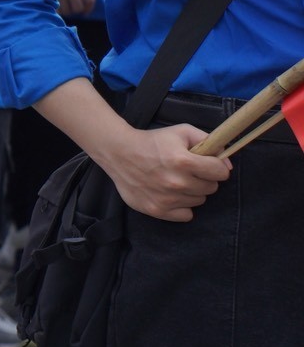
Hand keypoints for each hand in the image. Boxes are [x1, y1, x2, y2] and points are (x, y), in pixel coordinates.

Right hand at [95, 122, 231, 221]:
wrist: (118, 152)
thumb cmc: (153, 141)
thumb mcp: (181, 132)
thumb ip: (209, 142)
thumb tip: (227, 165)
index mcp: (184, 161)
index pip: (220, 173)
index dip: (215, 166)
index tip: (207, 164)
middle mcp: (177, 182)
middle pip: (211, 188)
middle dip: (204, 178)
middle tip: (188, 171)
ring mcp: (167, 199)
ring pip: (199, 200)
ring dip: (192, 191)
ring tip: (176, 180)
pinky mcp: (158, 210)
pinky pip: (187, 215)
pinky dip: (182, 206)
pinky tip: (172, 194)